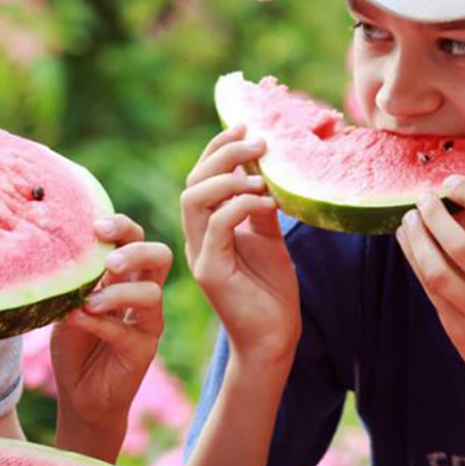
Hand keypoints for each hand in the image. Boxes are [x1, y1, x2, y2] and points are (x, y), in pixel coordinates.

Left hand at [51, 214, 171, 430]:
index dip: (122, 226)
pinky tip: (78, 319)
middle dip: (136, 250)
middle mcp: (141, 292)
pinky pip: (127, 330)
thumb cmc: (75, 344)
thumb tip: (63, 256)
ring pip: (151, 293)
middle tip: (110, 260)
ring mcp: (147, 321)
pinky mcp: (143, 349)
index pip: (135, 237)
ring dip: (117, 293)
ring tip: (88, 302)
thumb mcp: (67, 305)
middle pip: (159, 256)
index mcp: (124, 275)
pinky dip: (101, 323)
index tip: (96, 228)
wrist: (79, 393)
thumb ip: (73, 283)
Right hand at [181, 124, 299, 364]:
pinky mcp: (210, 272)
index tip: (246, 127)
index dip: (217, 147)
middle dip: (223, 154)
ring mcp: (199, 254)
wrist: (273, 339)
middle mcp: (196, 238)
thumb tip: (264, 168)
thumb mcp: (269, 238)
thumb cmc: (271, 291)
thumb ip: (259, 205)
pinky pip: (217, 227)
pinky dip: (242, 206)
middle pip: (192, 182)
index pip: (199, 177)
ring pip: (193, 200)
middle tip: (258, 142)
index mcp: (205, 228)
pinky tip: (269, 203)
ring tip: (261, 175)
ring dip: (228, 179)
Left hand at [395, 176, 464, 393]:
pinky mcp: (458, 329)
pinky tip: (408, 243)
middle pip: (459, 244)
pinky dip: (415, 261)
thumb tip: (457, 204)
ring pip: (436, 269)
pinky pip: (430, 289)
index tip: (451, 181)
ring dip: (417, 240)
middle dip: (434, 216)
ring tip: (408, 220)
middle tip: (422, 198)